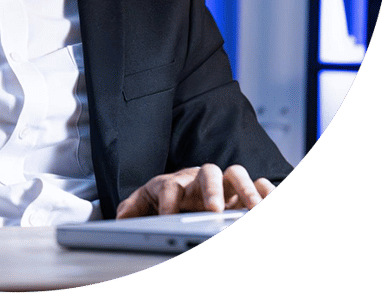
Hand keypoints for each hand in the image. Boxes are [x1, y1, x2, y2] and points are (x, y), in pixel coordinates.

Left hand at [116, 164, 275, 217]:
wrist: (188, 195)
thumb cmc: (168, 199)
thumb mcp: (148, 202)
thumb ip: (135, 208)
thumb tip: (120, 218)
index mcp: (175, 183)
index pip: (170, 186)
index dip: (169, 201)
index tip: (169, 218)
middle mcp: (200, 179)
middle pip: (207, 172)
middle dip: (211, 190)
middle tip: (213, 210)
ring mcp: (223, 184)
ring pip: (235, 174)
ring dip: (246, 190)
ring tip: (255, 210)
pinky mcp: (242, 192)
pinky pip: (259, 182)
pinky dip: (267, 190)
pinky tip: (271, 201)